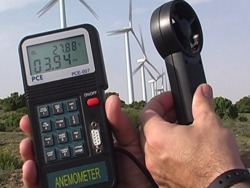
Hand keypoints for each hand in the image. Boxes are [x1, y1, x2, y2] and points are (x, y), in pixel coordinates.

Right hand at [19, 95, 150, 187]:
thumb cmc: (135, 173)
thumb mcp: (129, 144)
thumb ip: (120, 124)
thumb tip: (111, 100)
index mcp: (90, 144)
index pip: (69, 128)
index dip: (55, 117)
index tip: (46, 108)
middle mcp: (78, 158)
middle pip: (51, 144)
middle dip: (37, 133)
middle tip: (28, 122)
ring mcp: (71, 174)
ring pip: (44, 163)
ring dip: (32, 153)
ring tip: (28, 145)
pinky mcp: (67, 187)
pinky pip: (44, 186)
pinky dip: (33, 179)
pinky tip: (33, 168)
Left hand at [140, 84, 244, 187]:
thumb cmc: (215, 162)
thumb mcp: (210, 123)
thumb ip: (201, 102)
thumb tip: (201, 91)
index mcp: (157, 137)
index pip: (147, 111)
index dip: (159, 101)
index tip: (171, 99)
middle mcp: (151, 154)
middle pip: (146, 127)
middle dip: (160, 115)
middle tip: (176, 111)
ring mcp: (156, 169)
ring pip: (151, 143)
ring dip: (161, 132)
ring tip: (180, 127)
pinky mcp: (162, 179)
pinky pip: (157, 158)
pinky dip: (164, 148)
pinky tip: (180, 146)